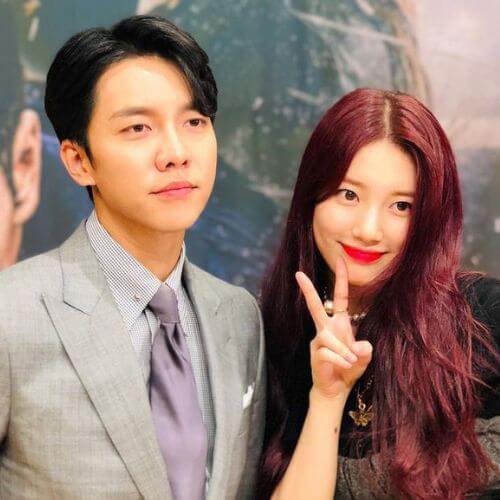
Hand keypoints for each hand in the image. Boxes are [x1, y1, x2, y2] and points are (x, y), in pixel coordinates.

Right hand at [296, 257, 371, 400]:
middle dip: (307, 290)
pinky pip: (329, 353)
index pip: (340, 297)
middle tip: (298, 273)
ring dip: (345, 352)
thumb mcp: (364, 358)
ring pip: (329, 338)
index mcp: (340, 322)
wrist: (335, 389)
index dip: (341, 279)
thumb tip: (361, 346)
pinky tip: (346, 367)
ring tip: (352, 362)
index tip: (340, 260)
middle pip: (315, 305)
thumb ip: (365, 350)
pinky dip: (342, 361)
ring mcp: (319, 340)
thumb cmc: (349, 368)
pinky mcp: (316, 353)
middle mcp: (327, 328)